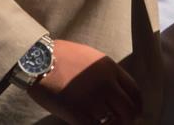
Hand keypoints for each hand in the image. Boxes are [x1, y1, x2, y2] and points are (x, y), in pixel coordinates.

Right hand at [27, 39, 141, 124]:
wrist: (37, 58)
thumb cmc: (61, 56)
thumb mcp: (90, 57)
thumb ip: (105, 72)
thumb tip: (115, 90)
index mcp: (110, 68)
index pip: (134, 91)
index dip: (137, 105)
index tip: (135, 113)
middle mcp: (105, 83)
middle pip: (128, 110)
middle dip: (127, 120)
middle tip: (121, 124)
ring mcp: (92, 98)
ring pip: (113, 122)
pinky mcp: (76, 112)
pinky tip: (88, 124)